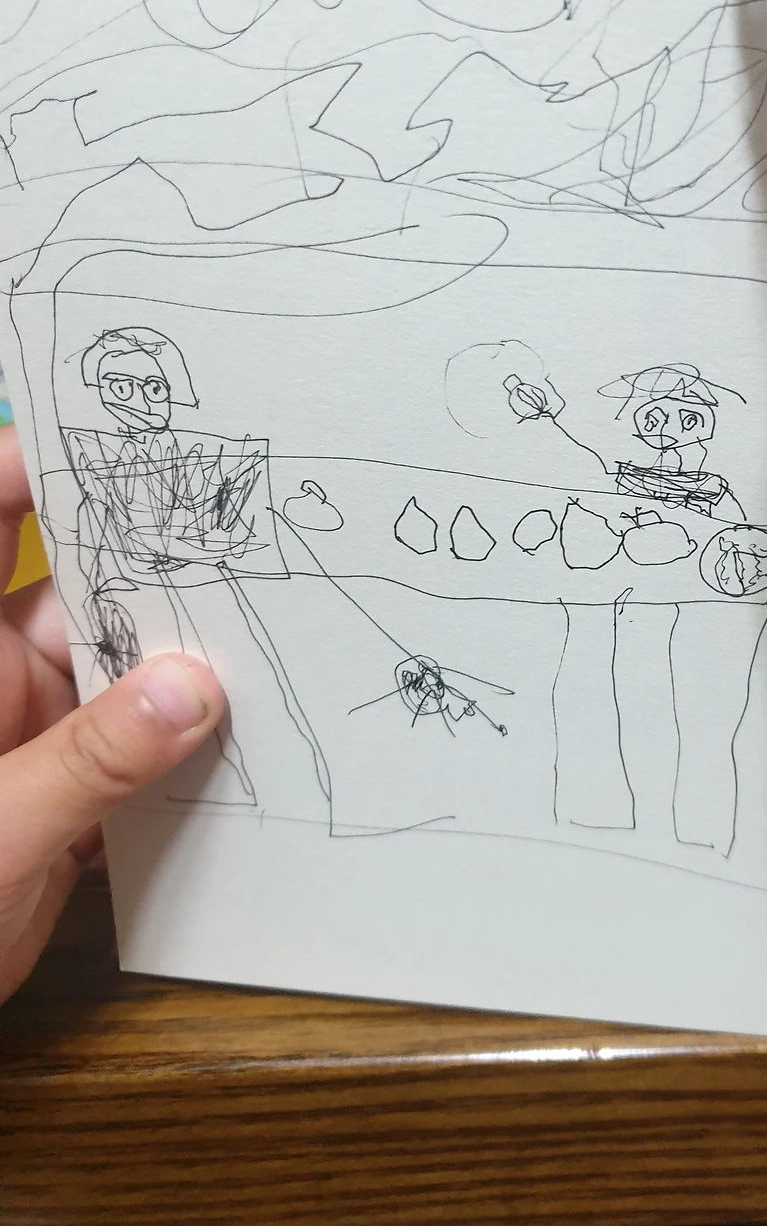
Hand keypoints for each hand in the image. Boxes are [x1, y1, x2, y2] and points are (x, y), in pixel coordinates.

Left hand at [0, 427, 225, 1003]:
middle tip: (249, 534)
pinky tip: (250, 737)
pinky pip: (141, 750)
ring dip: (190, 669)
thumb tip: (191, 689)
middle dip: (157, 569)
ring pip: (127, 675)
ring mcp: (31, 737)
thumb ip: (88, 763)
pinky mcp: (67, 796)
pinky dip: (190, 747)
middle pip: (82, 596)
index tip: (114, 429)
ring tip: (275, 634)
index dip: (33, 468)